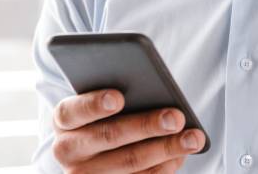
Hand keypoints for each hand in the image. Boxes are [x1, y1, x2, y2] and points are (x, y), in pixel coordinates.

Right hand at [52, 88, 205, 172]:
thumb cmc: (105, 113)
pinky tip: (182, 155)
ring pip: (129, 163)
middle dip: (146, 125)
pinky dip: (164, 167)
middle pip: (109, 136)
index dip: (95, 104)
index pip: (74, 111)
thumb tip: (154, 91)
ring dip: (166, 149)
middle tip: (176, 117)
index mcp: (64, 120)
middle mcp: (68, 150)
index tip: (119, 98)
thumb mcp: (101, 98)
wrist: (93, 148)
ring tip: (193, 137)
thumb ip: (117, 92)